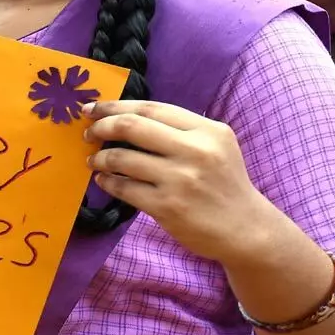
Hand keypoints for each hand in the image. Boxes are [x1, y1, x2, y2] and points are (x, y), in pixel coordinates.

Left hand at [83, 100, 267, 262]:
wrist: (246, 229)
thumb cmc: (225, 183)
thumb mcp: (217, 145)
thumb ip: (182, 129)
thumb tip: (129, 117)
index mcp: (207, 130)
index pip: (151, 108)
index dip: (116, 105)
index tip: (94, 107)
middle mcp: (194, 151)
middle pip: (132, 127)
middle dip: (102, 126)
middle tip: (88, 132)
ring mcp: (180, 180)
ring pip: (123, 159)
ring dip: (100, 157)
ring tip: (94, 160)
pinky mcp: (167, 207)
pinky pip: (124, 189)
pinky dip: (108, 182)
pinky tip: (104, 180)